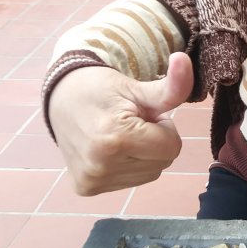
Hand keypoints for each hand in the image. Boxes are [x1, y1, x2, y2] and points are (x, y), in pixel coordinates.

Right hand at [48, 52, 193, 195]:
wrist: (60, 98)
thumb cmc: (103, 90)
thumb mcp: (137, 87)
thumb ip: (169, 86)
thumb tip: (186, 59)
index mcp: (115, 139)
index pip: (172, 147)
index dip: (163, 127)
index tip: (143, 114)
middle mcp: (101, 167)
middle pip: (163, 162)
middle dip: (154, 141)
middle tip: (131, 123)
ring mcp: (92, 181)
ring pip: (150, 173)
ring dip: (143, 155)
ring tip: (120, 135)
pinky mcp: (86, 188)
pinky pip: (130, 182)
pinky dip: (127, 166)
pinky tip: (109, 149)